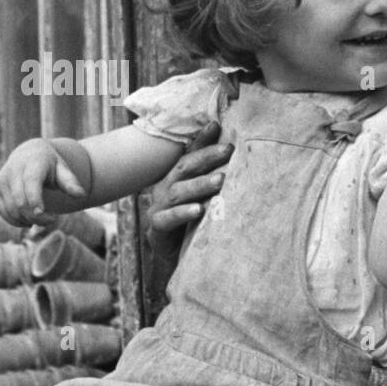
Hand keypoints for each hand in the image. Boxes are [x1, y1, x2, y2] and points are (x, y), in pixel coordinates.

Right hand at [0, 139, 86, 226]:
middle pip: (21, 201)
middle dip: (37, 216)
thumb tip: (81, 195)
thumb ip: (71, 183)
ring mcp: (2, 180)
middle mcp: (13, 170)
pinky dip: (16, 220)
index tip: (43, 214)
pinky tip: (29, 220)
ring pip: (11, 209)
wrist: (28, 155)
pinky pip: (3, 212)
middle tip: (52, 220)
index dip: (35, 199)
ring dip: (28, 220)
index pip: (31, 182)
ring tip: (42, 218)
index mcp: (33, 163)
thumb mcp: (63, 170)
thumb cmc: (50, 166)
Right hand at [143, 120, 232, 261]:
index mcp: (176, 178)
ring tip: (220, 180)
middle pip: (184, 168)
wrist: (176, 257)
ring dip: (199, 185)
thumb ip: (212, 174)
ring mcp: (158, 207)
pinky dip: (183, 214)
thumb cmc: (192, 222)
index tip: (221, 128)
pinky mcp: (156, 228)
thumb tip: (229, 145)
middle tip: (229, 150)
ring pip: (178, 192)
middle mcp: (165, 188)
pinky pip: (167, 219)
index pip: (190, 155)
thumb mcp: (203, 197)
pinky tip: (199, 210)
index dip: (203, 142)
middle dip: (206, 158)